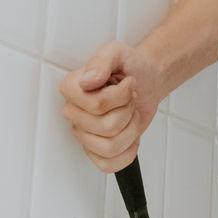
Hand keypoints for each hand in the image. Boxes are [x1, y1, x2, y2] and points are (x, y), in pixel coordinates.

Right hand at [58, 41, 163, 172]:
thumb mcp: (117, 52)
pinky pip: (108, 165)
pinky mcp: (96, 150)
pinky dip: (127, 152)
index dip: (120, 96)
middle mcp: (73, 112)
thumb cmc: (129, 67)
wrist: (146, 80)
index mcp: (72, 88)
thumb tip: (88, 80)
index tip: (125, 84)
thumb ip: (101, 61)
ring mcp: (83, 134)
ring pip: (110, 147)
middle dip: (128, 112)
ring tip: (129, 115)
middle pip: (106, 127)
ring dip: (130, 130)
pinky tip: (130, 136)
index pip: (97, 106)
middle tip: (128, 99)